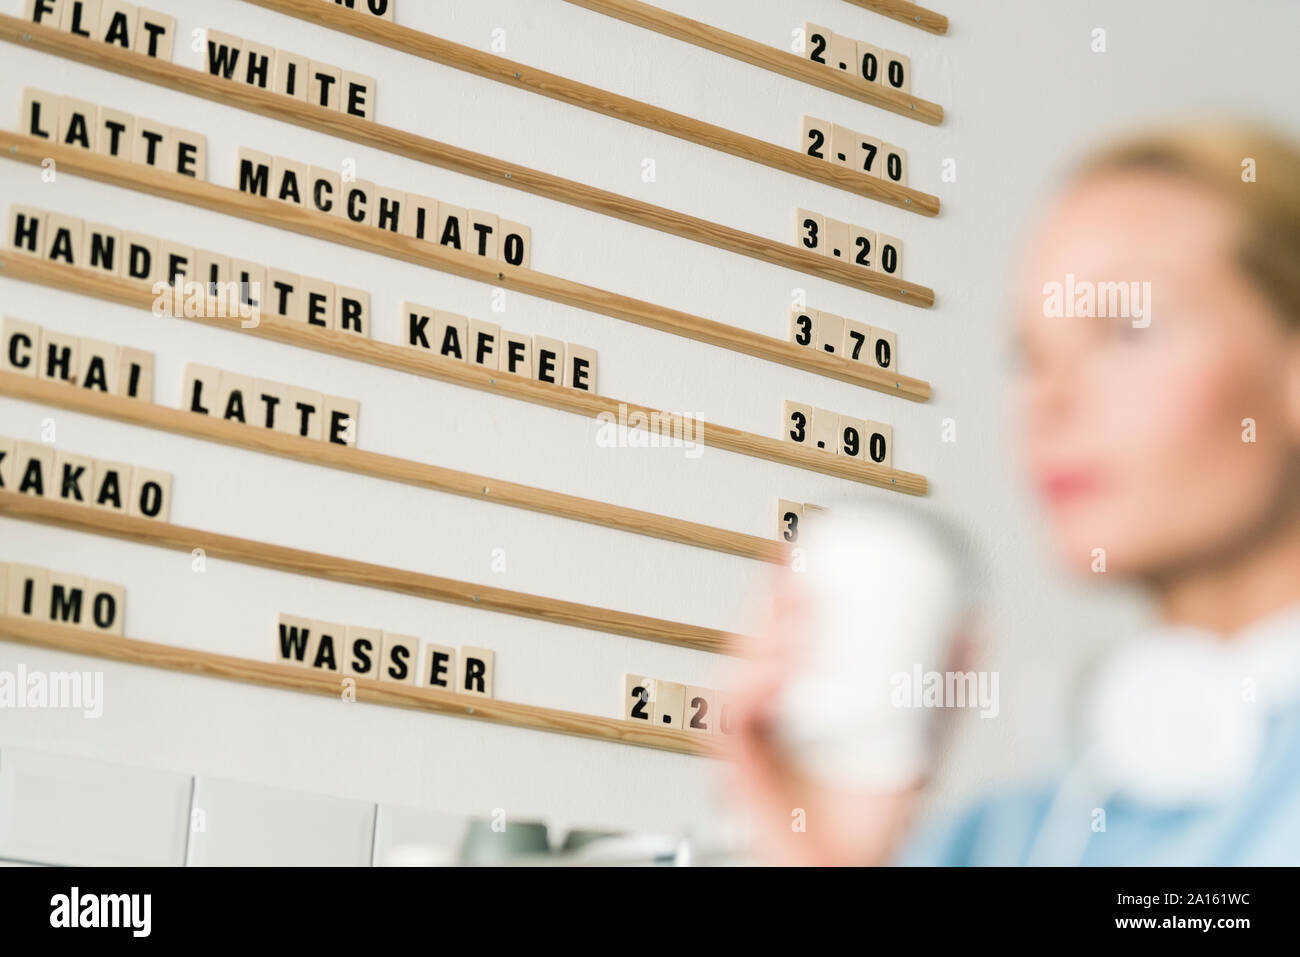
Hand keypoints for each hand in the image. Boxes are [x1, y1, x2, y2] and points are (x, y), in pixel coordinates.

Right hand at [720, 569, 921, 865]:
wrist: (852, 869)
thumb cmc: (873, 816)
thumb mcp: (920, 737)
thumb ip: (946, 688)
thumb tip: (974, 629)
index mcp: (797, 695)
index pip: (780, 629)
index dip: (787, 590)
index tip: (806, 556)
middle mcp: (764, 709)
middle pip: (750, 639)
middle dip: (774, 602)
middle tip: (802, 575)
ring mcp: (748, 734)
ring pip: (737, 667)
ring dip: (766, 634)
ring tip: (799, 613)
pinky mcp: (736, 763)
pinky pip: (731, 716)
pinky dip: (752, 685)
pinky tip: (780, 667)